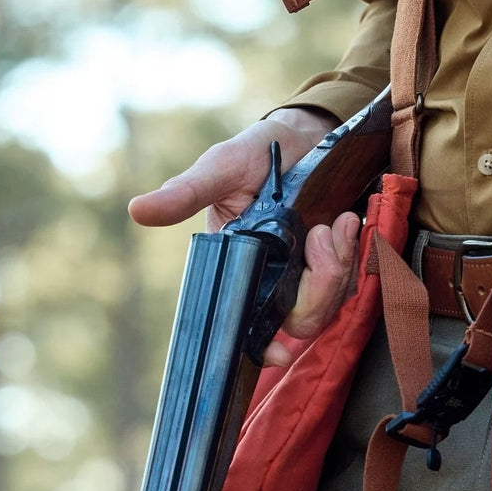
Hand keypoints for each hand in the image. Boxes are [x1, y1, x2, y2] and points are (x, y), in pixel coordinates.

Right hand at [128, 107, 360, 361]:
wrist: (303, 136)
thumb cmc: (253, 154)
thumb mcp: (219, 169)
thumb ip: (185, 193)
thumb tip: (138, 210)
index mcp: (238, 267)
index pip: (247, 323)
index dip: (264, 345)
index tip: (279, 354)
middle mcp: (272, 277)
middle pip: (301, 320)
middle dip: (319, 288)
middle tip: (321, 236)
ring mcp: (305, 271)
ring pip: (330, 301)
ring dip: (339, 263)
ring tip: (336, 223)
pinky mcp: (336, 258)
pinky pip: (352, 278)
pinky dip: (354, 251)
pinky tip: (347, 222)